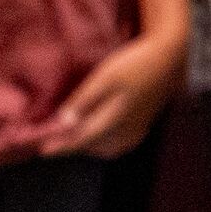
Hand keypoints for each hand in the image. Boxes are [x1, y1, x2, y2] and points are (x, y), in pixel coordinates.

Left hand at [37, 30, 181, 158]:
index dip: (60, 148)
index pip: (80, 141)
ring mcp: (135, 133)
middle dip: (69, 145)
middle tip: (48, 142)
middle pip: (90, 147)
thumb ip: (84, 101)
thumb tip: (63, 123)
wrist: (168, 60)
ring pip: (103, 148)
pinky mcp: (141, 129)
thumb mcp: (105, 77)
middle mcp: (124, 133)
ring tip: (67, 139)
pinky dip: (100, 144)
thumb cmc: (134, 64)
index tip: (41, 151)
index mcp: (113, 121)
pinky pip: (116, 145)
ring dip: (85, 145)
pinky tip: (95, 135)